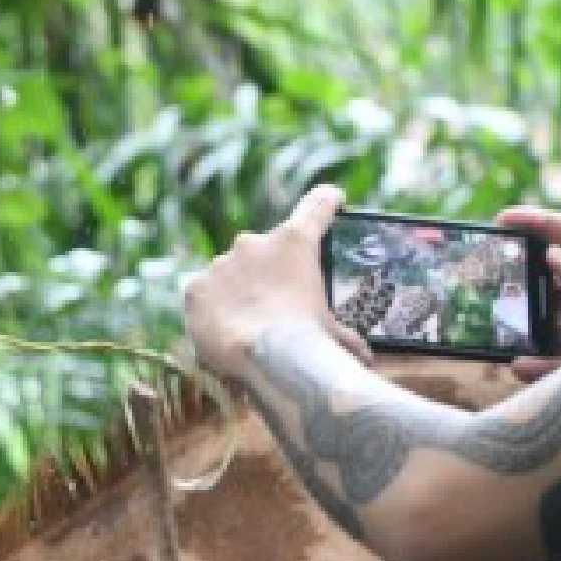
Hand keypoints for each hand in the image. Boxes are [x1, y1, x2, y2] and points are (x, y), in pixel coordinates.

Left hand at [183, 185, 370, 382]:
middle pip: (263, 249)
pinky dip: (211, 307)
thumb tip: (365, 357)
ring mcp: (221, 263)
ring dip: (237, 290)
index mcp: (296, 242)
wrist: (266, 360)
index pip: (318, 204)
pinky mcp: (195, 287)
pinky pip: (203, 293)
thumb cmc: (309, 343)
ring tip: (246, 323)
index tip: (333, 200)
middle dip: (268, 271)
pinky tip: (222, 328)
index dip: (327, 201)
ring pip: (230, 272)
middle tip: (273, 303)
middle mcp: (255, 243)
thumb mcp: (337, 335)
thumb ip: (347, 337)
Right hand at [496, 206, 560, 379]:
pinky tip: (520, 364)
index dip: (541, 223)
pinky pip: (557, 360)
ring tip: (502, 328)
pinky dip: (536, 364)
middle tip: (491, 278)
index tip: (503, 220)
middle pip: (556, 278)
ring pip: (552, 322)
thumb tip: (552, 255)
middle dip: (525, 278)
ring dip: (527, 325)